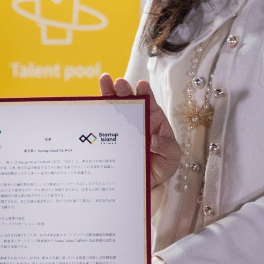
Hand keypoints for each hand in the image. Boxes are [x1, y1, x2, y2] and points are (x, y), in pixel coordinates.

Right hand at [98, 74, 180, 189]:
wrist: (149, 181)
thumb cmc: (164, 163)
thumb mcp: (172, 155)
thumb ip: (165, 147)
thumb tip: (152, 140)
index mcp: (153, 119)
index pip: (149, 102)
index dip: (145, 92)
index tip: (141, 85)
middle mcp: (136, 120)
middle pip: (128, 101)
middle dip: (123, 90)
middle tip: (119, 83)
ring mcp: (122, 128)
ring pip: (113, 109)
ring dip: (108, 95)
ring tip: (104, 82)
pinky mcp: (111, 139)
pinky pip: (102, 128)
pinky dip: (96, 117)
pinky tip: (91, 108)